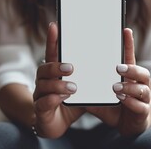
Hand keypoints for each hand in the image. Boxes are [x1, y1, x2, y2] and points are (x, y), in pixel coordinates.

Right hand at [33, 22, 84, 137]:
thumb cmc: (71, 102)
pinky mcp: (40, 109)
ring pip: (44, 85)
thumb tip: (110, 61)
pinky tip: (62, 98)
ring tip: (73, 87)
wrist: (57, 123)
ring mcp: (40, 95)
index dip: (52, 40)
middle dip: (56, 66)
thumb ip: (91, 76)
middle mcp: (44, 81)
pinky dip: (53, 99)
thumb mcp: (84, 88)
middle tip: (71, 68)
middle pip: (44, 68)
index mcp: (54, 73)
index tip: (55, 26)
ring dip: (58, 85)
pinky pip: (43, 102)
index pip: (52, 53)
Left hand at [86, 28, 150, 135]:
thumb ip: (89, 87)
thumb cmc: (113, 106)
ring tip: (115, 88)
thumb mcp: (99, 94)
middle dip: (131, 69)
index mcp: (128, 77)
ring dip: (129, 87)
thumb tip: (70, 78)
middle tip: (117, 68)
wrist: (126, 126)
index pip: (130, 57)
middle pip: (142, 72)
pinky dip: (131, 102)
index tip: (125, 30)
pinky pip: (141, 106)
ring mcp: (143, 98)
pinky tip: (122, 100)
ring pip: (142, 89)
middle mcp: (139, 85)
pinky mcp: (143, 112)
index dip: (129, 44)